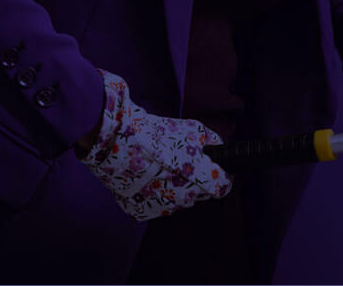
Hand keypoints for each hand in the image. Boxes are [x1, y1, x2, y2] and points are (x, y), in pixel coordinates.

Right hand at [76, 69, 231, 220]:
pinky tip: (146, 176)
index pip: (224, 186)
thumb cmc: (157, 135)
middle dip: (197, 179)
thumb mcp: (193, 130)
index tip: (216, 166)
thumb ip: (212, 141)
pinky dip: (154, 192)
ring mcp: (164, 208)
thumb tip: (217, 148)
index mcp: (203, 182)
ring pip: (178, 199)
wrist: (118, 144)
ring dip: (174, 186)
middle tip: (181, 162)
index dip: (222, 174)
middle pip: (200, 193)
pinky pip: (156, 203)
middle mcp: (186, 200)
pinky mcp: (143, 211)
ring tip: (159, 167)